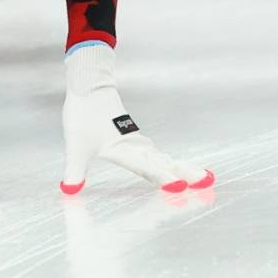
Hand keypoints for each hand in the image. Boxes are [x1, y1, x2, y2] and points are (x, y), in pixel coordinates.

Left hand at [60, 43, 211, 194]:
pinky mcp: (134, 135)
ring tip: (201, 177)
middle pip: (166, 161)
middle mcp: (135, 145)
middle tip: (209, 182)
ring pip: (164, 156)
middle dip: (187, 172)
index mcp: (123, 149)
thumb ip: (74, 171)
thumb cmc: (83, 115)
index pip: (147, 168)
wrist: (90, 86)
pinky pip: (156, 151)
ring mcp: (137, 139)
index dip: (163, 179)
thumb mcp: (75, 147)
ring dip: (182, 166)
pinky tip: (170, 164)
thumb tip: (68, 191)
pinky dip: (168, 160)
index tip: (180, 188)